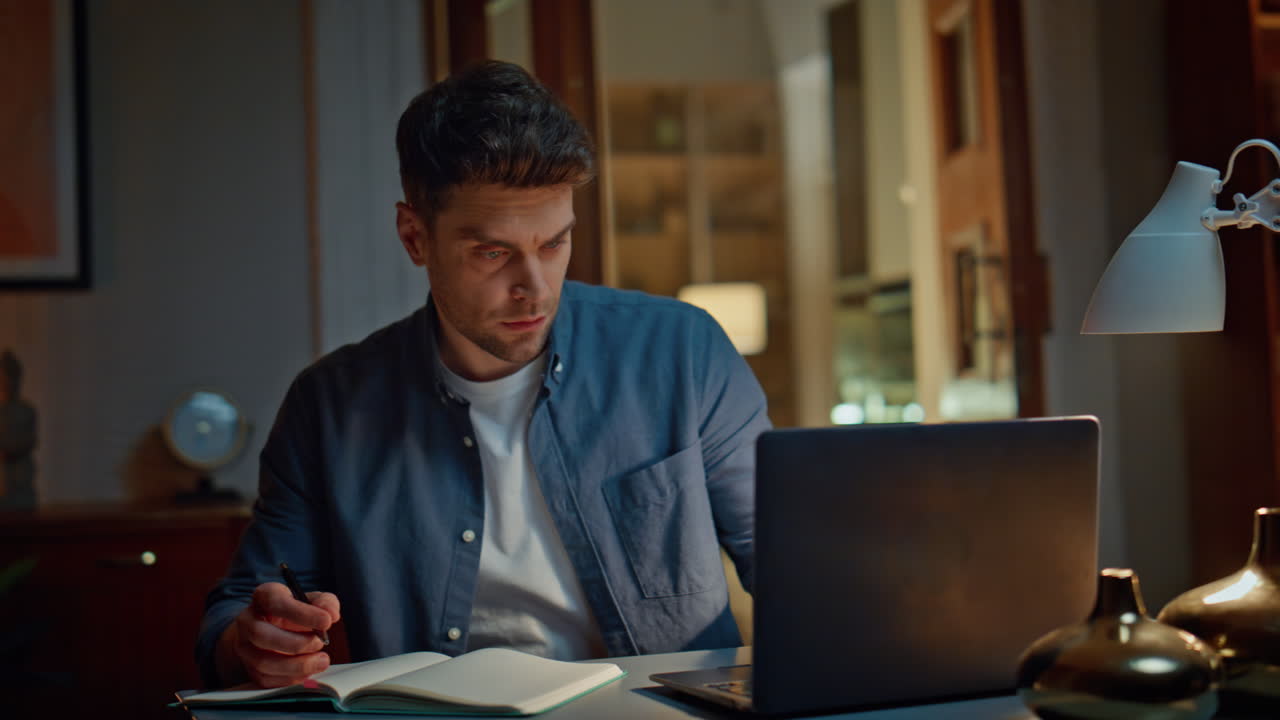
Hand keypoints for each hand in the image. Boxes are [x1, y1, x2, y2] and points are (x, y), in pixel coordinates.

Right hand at [221, 582, 340, 687]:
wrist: (276, 629)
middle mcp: (247, 620)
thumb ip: (325, 603)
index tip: (326, 621)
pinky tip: (308, 671)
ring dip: (297, 665)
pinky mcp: (249, 668)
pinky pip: (266, 679)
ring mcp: (244, 646)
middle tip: (320, 642)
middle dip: (296, 643)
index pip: (275, 602)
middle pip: (261, 634)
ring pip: (263, 662)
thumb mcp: (313, 601)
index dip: (301, 613)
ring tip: (321, 660)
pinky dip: (291, 678)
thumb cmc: (296, 613)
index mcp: (263, 596)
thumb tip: (331, 614)